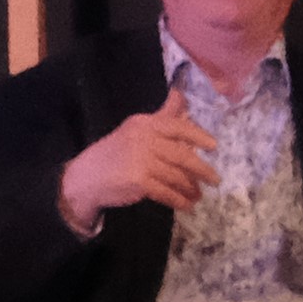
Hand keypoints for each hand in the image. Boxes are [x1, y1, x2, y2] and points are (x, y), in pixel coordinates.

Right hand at [59, 87, 218, 227]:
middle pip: (182, 155)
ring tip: (199, 195)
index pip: (177, 127)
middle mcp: (144, 139)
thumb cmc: (115, 152)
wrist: (87, 177)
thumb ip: (162, 116)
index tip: (214, 146)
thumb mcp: (136, 129)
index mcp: (145, 124)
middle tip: (215, 180)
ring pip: (177, 176)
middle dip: (202, 169)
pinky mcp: (139, 182)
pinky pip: (167, 192)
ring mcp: (142, 161)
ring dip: (191, 188)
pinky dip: (180, 200)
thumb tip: (181, 95)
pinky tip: (187, 206)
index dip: (198, 135)